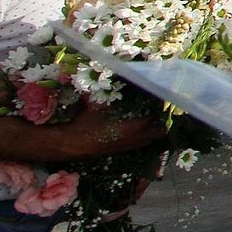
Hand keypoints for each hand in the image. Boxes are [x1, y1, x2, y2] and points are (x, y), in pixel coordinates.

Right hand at [47, 104, 165, 160]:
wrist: (69, 144)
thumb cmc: (84, 124)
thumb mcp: (97, 106)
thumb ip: (108, 96)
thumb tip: (116, 80)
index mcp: (131, 127)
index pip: (153, 118)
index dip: (159, 109)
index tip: (161, 100)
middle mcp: (133, 139)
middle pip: (158, 133)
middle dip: (162, 123)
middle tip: (161, 112)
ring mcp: (127, 147)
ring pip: (148, 140)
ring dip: (152, 131)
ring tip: (152, 120)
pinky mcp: (119, 151)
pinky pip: (138, 145)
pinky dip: (142, 138)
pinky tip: (138, 130)